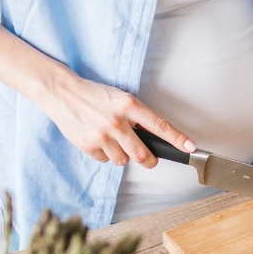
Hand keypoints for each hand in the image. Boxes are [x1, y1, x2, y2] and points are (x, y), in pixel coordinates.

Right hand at [40, 66, 194, 166]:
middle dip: (149, 160)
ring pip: (123, 160)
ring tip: (113, 140)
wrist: (62, 93)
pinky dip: (105, 154)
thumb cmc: (94, 95)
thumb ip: (136, 117)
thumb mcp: (120, 98)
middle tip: (150, 159)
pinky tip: (98, 140)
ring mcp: (102, 136)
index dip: (177, 138)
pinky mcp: (88, 146)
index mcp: (128, 105)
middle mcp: (117, 122)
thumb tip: (154, 136)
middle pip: (143, 155)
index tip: (190, 147)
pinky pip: (105, 160)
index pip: (159, 125)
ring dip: (122, 155)